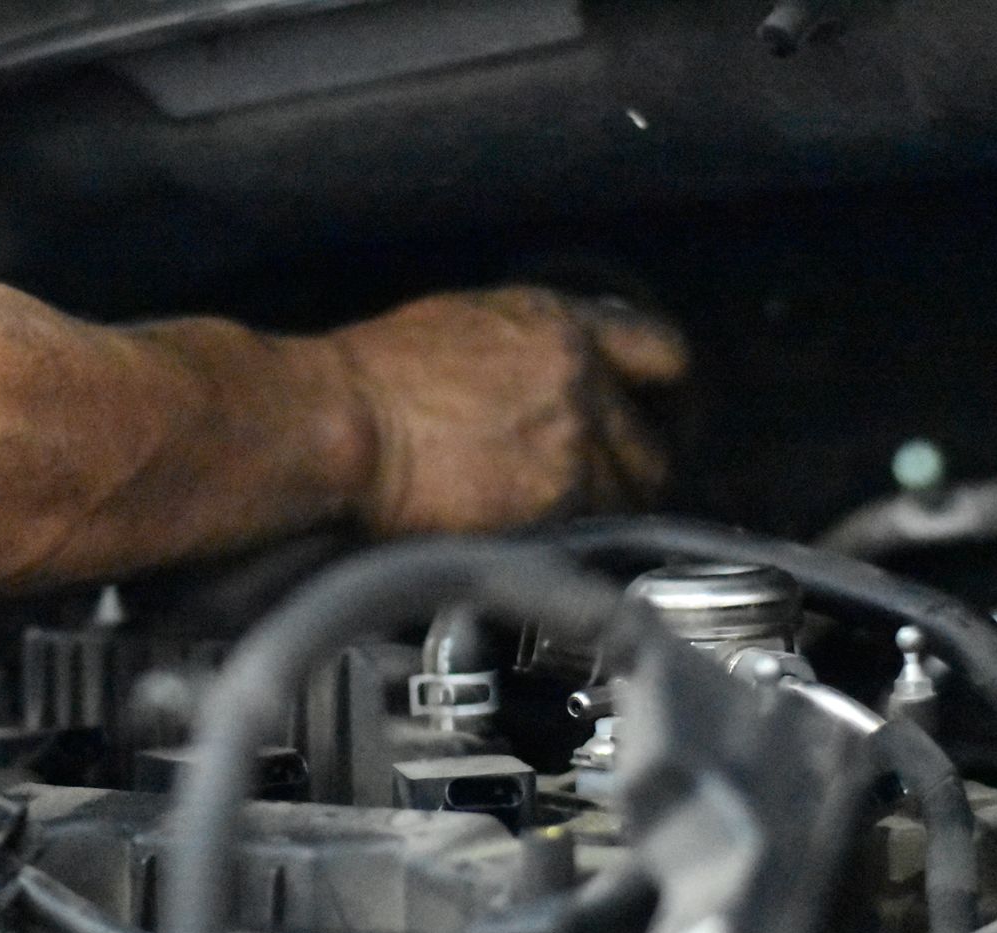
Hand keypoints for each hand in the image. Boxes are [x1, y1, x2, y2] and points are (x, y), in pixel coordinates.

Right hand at [328, 287, 687, 536]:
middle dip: (631, 470)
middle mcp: (579, 376)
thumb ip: (526, 351)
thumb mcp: (460, 328)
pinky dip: (573, 545)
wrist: (337, 423)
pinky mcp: (555, 500)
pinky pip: (593, 533)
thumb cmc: (367, 381)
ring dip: (604, 515)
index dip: (659, 393)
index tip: (654, 416)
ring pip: (629, 496)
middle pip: (651, 440)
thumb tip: (545, 382)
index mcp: (557, 324)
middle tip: (604, 493)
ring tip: (561, 529)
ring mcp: (573, 440)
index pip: (659, 351)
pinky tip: (539, 545)